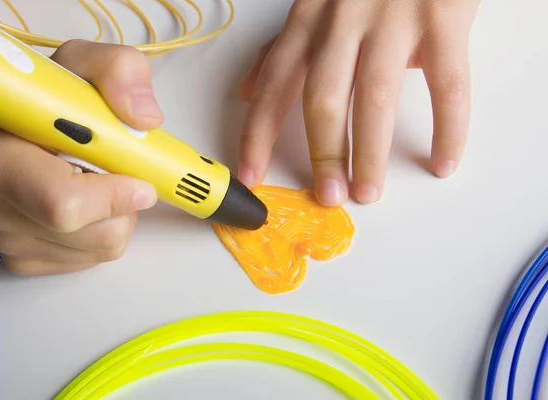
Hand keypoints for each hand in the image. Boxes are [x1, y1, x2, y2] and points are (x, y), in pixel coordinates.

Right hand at [0, 40, 162, 274]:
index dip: (114, 196)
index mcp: (1, 160)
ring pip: (104, 248)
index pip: (66, 204)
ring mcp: (9, 240)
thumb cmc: (46, 98)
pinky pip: (93, 258)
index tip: (142, 180)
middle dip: (125, 205)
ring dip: (118, 215)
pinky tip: (87, 201)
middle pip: (98, 234)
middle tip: (117, 170)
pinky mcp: (24, 260)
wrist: (10, 124)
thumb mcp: (83, 65)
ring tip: (96, 179)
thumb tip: (146, 119)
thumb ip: (119, 72)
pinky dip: (103, 230)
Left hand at [237, 0, 479, 204]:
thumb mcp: (315, 6)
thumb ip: (280, 49)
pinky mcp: (444, 18)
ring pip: (375, 97)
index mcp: (308, 21)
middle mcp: (343, 20)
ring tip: (369, 191)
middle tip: (329, 195)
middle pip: (322, 97)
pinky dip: (448, 128)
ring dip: (370, 153)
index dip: (257, 134)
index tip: (250, 176)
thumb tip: (246, 91)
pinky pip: (446, 84)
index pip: (273, 86)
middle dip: (322, 154)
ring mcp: (393, 18)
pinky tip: (443, 161)